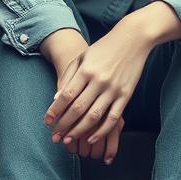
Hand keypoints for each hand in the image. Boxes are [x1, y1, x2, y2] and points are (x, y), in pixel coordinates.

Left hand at [44, 19, 153, 163]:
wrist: (133, 39)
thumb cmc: (104, 48)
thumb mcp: (83, 57)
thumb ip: (69, 77)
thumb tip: (57, 99)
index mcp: (86, 70)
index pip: (66, 95)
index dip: (55, 110)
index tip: (47, 122)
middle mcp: (99, 81)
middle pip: (78, 108)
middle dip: (64, 125)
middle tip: (55, 137)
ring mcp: (114, 89)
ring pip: (94, 116)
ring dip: (79, 131)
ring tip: (68, 140)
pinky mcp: (126, 95)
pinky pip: (113, 118)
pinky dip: (102, 131)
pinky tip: (91, 138)